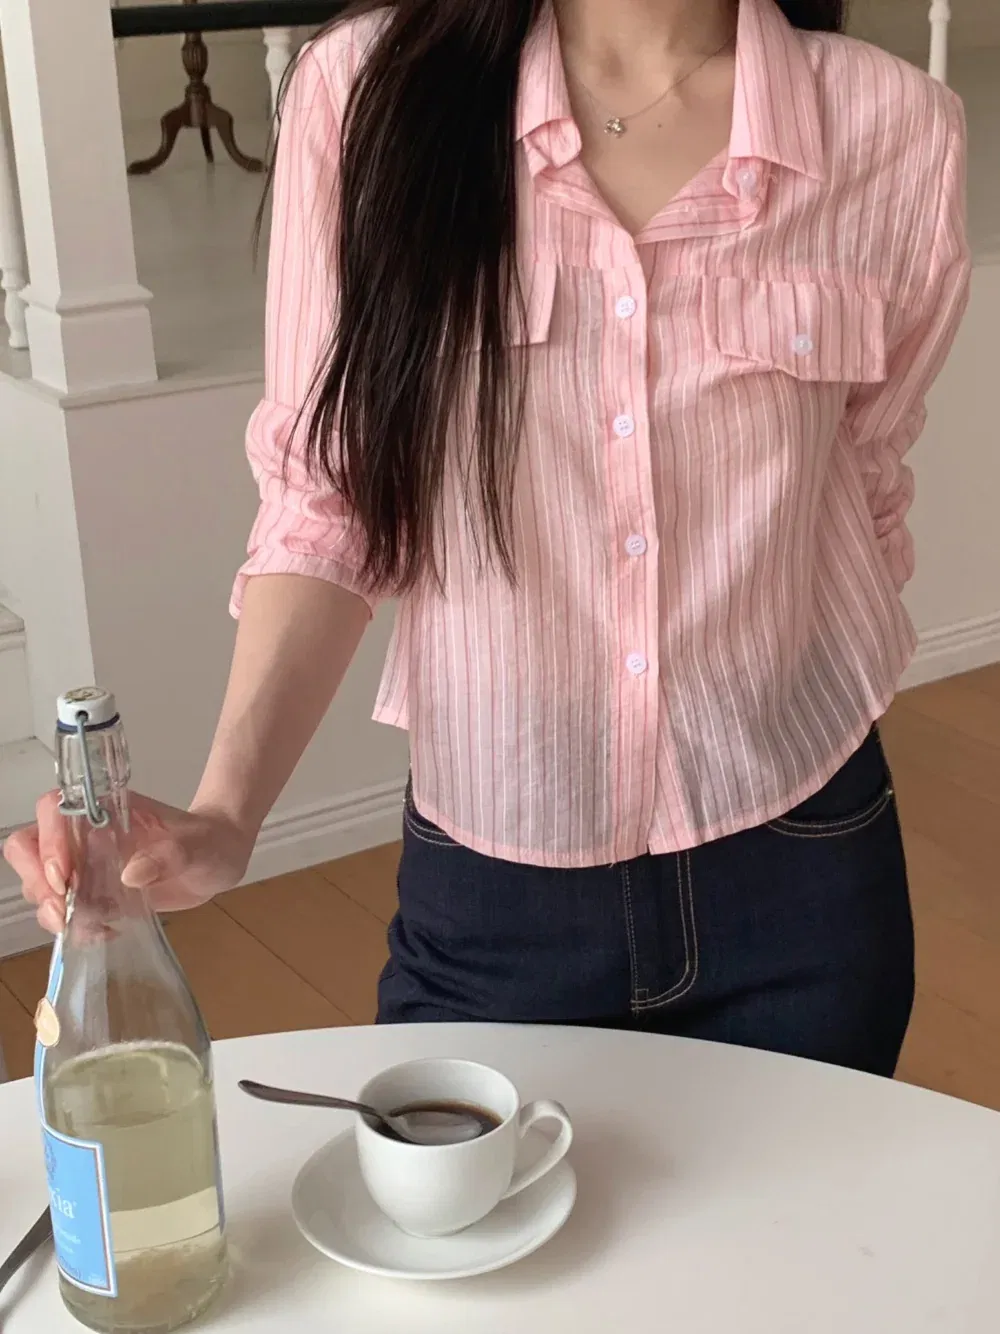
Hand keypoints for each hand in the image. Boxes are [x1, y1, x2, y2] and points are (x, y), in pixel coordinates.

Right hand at [3, 791, 255, 933]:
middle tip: (63, 911)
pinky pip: (63, 909)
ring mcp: (84, 864)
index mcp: (105, 809)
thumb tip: (133, 873)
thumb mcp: (198, 846)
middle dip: (37, 882)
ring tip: (85, 925)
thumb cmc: (208, 842)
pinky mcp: (91, 893)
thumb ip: (171, 854)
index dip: (48, 841)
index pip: (53, 810)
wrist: (216, 860)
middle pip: (29, 847)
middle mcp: (84, 834)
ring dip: (50, 907)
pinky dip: (73, 925)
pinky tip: (103, 932)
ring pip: (38, 881)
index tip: (64, 876)